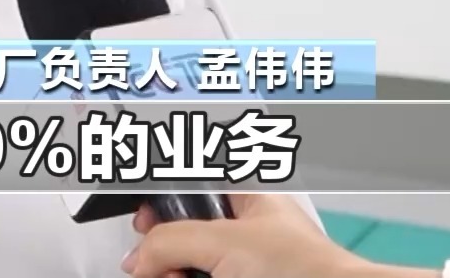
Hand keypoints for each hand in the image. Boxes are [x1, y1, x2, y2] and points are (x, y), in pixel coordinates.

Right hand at [120, 195, 436, 277]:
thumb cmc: (308, 269)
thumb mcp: (225, 241)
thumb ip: (170, 239)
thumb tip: (140, 257)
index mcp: (247, 195)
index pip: (191, 180)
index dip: (162, 195)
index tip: (141, 215)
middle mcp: (245, 228)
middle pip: (182, 229)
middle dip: (163, 246)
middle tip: (158, 261)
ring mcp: (243, 263)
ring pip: (189, 261)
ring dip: (173, 272)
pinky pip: (199, 277)